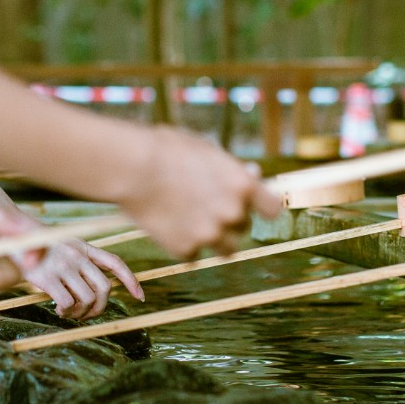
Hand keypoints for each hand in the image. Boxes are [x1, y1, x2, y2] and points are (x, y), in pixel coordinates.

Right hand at [19, 238, 144, 319]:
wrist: (7, 235)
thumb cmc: (33, 244)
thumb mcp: (60, 244)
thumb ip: (78, 259)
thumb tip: (93, 287)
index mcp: (82, 246)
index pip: (114, 262)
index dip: (131, 280)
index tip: (140, 297)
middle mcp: (76, 256)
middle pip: (104, 288)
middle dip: (99, 307)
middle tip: (86, 314)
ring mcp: (63, 266)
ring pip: (87, 299)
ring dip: (80, 313)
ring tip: (68, 313)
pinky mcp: (48, 278)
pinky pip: (68, 303)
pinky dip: (66, 312)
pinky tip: (57, 309)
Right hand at [116, 127, 280, 258]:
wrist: (132, 168)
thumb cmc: (167, 150)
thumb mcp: (206, 150)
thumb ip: (231, 168)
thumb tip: (254, 174)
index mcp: (243, 185)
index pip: (272, 210)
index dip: (262, 209)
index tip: (253, 208)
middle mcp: (232, 213)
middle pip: (243, 227)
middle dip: (228, 220)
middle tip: (202, 205)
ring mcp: (210, 235)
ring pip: (225, 249)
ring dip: (213, 239)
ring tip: (189, 221)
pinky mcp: (185, 249)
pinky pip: (191, 254)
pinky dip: (182, 245)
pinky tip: (166, 225)